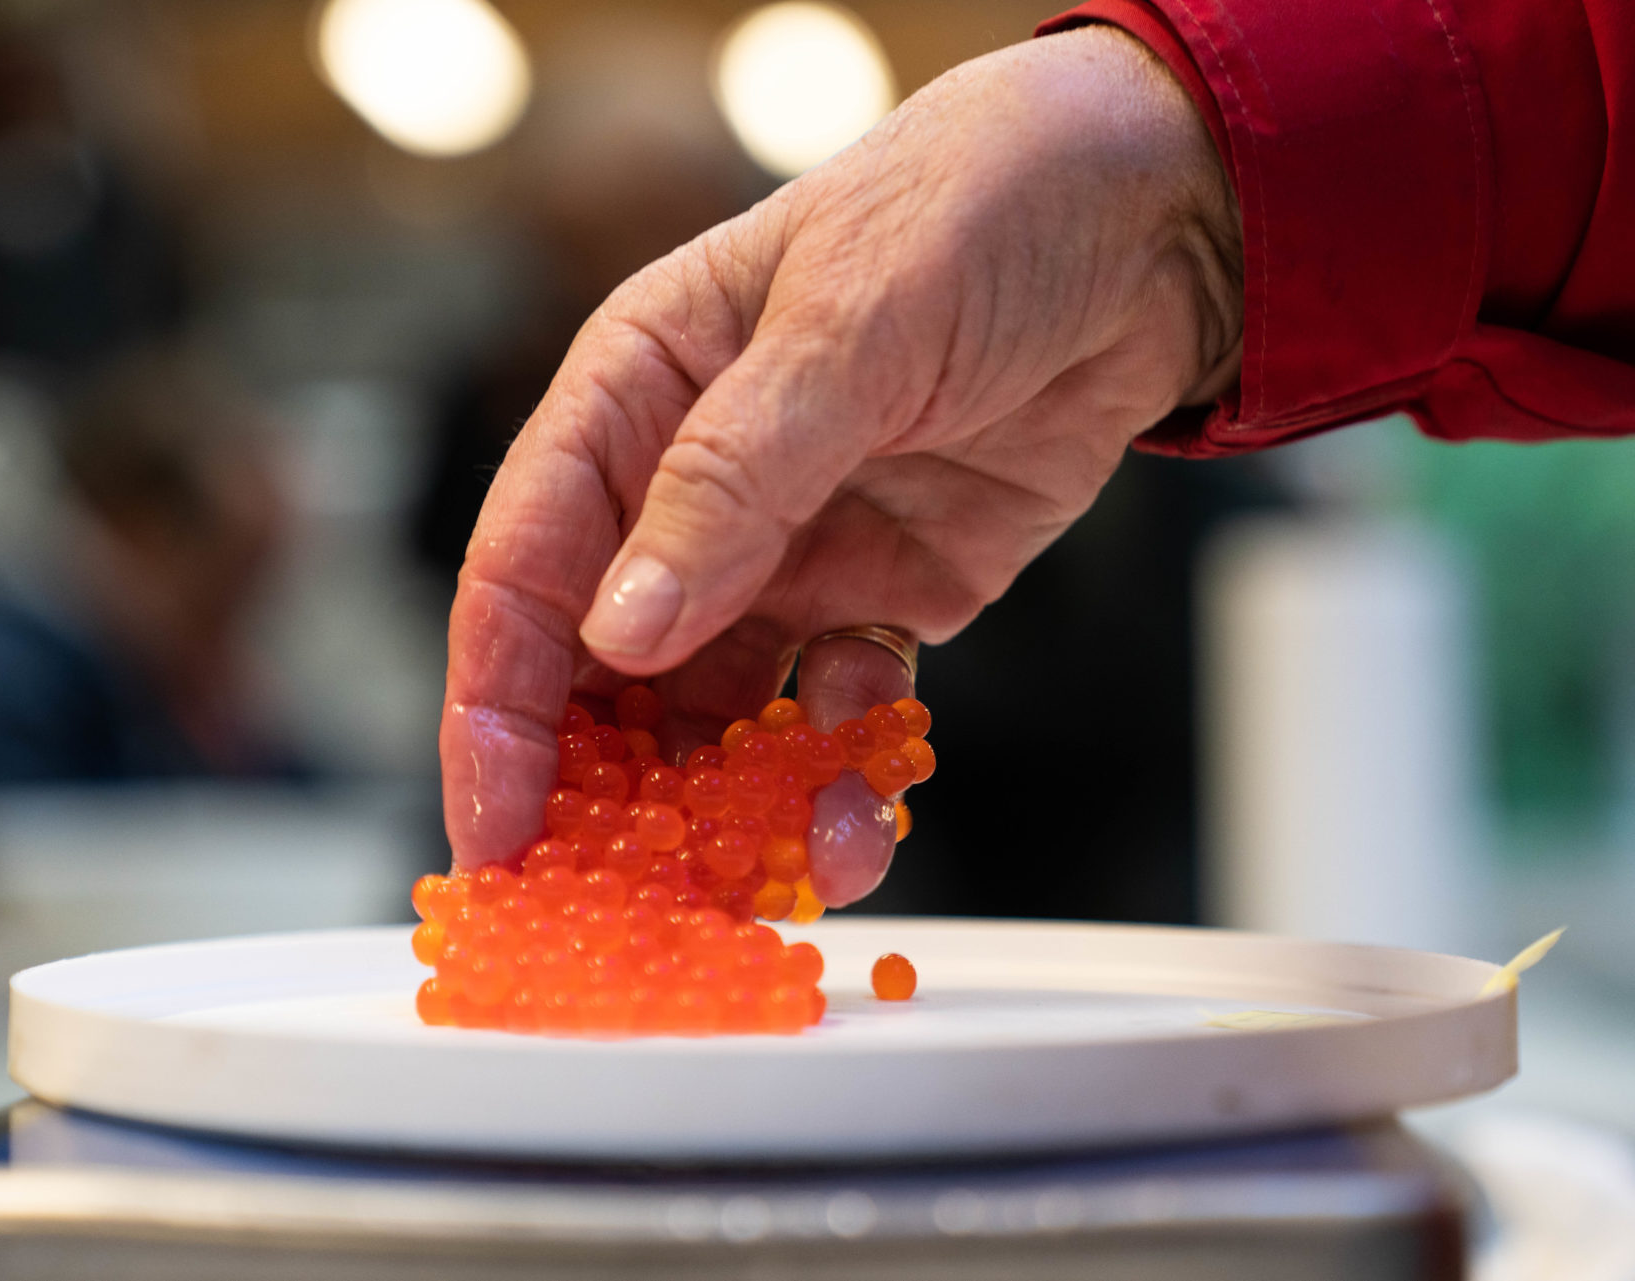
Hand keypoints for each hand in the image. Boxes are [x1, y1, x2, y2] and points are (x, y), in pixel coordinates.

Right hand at [440, 27, 1240, 900]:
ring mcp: (787, 553)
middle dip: (603, 788)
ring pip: (718, 715)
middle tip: (620, 898)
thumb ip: (730, 479)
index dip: (495, 705)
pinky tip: (867, 789)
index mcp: (634, 396)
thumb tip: (623, 629)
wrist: (1158, 215)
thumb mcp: (846, 326)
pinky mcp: (883, 599)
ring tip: (786, 857)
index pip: (524, 566)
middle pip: (601, 667)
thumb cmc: (980, 205)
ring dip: (734, 801)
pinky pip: (835, 714)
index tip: (497, 822)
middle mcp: (689, 489)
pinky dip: (839, 769)